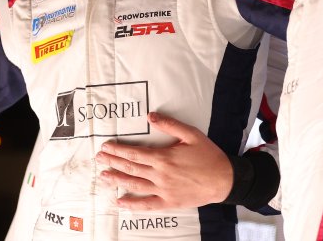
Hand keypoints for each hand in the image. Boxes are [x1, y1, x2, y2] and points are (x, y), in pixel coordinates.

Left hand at [95, 111, 232, 209]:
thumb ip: (169, 124)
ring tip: (103, 177)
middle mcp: (160, 175)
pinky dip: (132, 205)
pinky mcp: (169, 203)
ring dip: (117, 181)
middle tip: (98, 159)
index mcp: (164, 158)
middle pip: (131, 168)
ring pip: (135, 186)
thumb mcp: (191, 134)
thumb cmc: (208, 155)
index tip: (106, 147)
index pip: (134, 153)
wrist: (224, 180)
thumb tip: (150, 117)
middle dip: (113, 163)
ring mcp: (164, 191)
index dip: (118, 150)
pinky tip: (120, 203)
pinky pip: (147, 205)